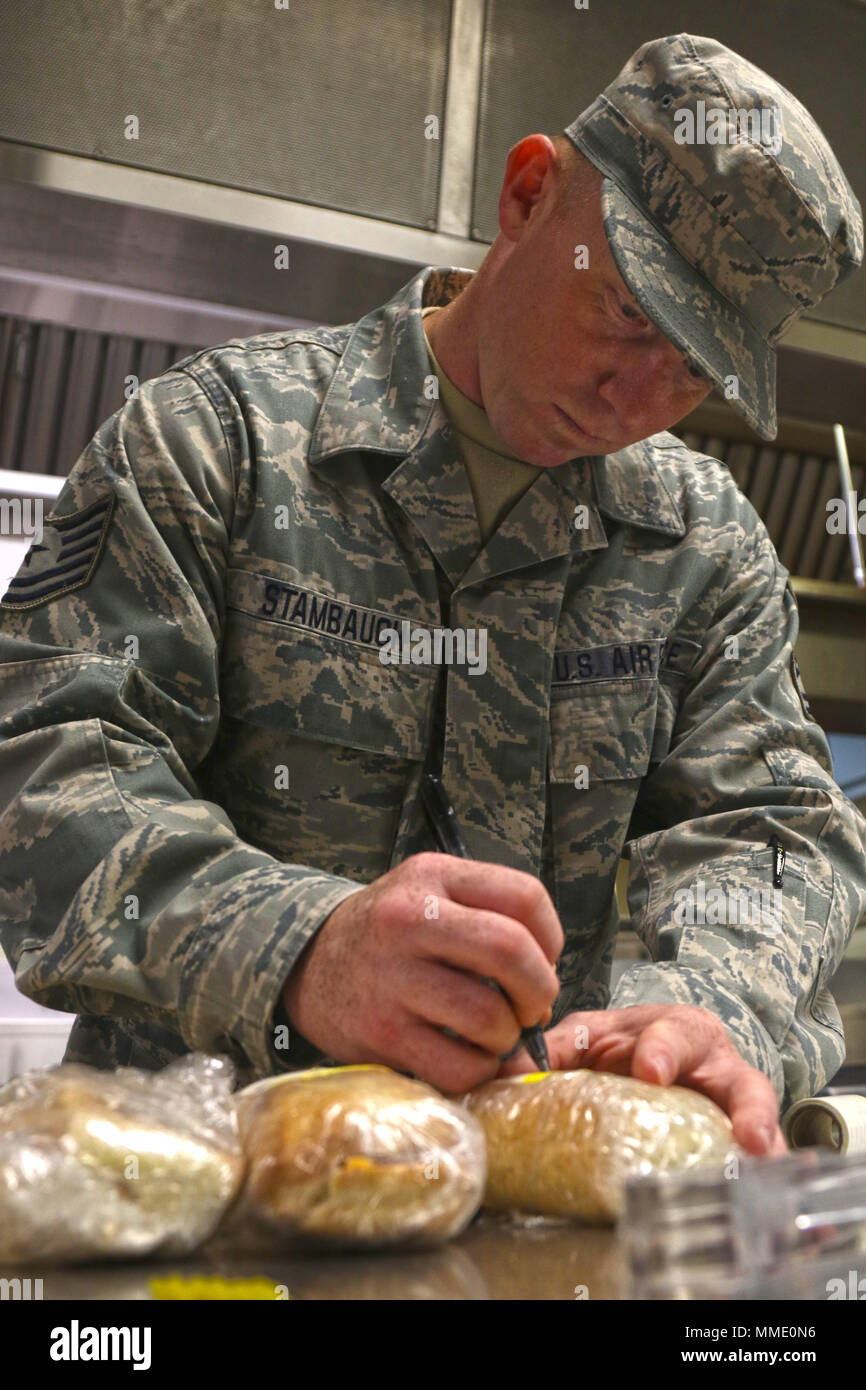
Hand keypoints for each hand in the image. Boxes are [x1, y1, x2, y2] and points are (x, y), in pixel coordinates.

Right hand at [282, 851, 563, 1092]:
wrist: (308, 962)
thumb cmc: (389, 932)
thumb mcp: (430, 890)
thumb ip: (489, 911)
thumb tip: (548, 973)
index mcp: (432, 876)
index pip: (524, 896)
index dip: (552, 938)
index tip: (543, 961)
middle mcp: (408, 920)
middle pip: (511, 952)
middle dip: (539, 990)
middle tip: (531, 1007)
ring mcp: (391, 979)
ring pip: (488, 1017)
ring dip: (507, 1037)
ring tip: (492, 1032)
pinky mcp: (380, 1034)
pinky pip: (458, 1065)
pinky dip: (478, 1070)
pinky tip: (466, 1056)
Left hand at [499, 1003, 786, 1156]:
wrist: (651, 1058)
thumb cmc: (621, 1045)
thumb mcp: (586, 1037)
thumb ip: (552, 1051)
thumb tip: (506, 1070)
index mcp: (676, 1030)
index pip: (673, 1035)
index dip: (661, 1052)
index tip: (648, 1072)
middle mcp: (717, 1066)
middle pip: (743, 1083)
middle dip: (746, 1110)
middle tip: (745, 1137)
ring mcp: (735, 1108)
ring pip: (764, 1127)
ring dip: (766, 1153)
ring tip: (764, 1178)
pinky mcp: (739, 1142)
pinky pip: (758, 1162)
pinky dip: (759, 1180)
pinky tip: (756, 1200)